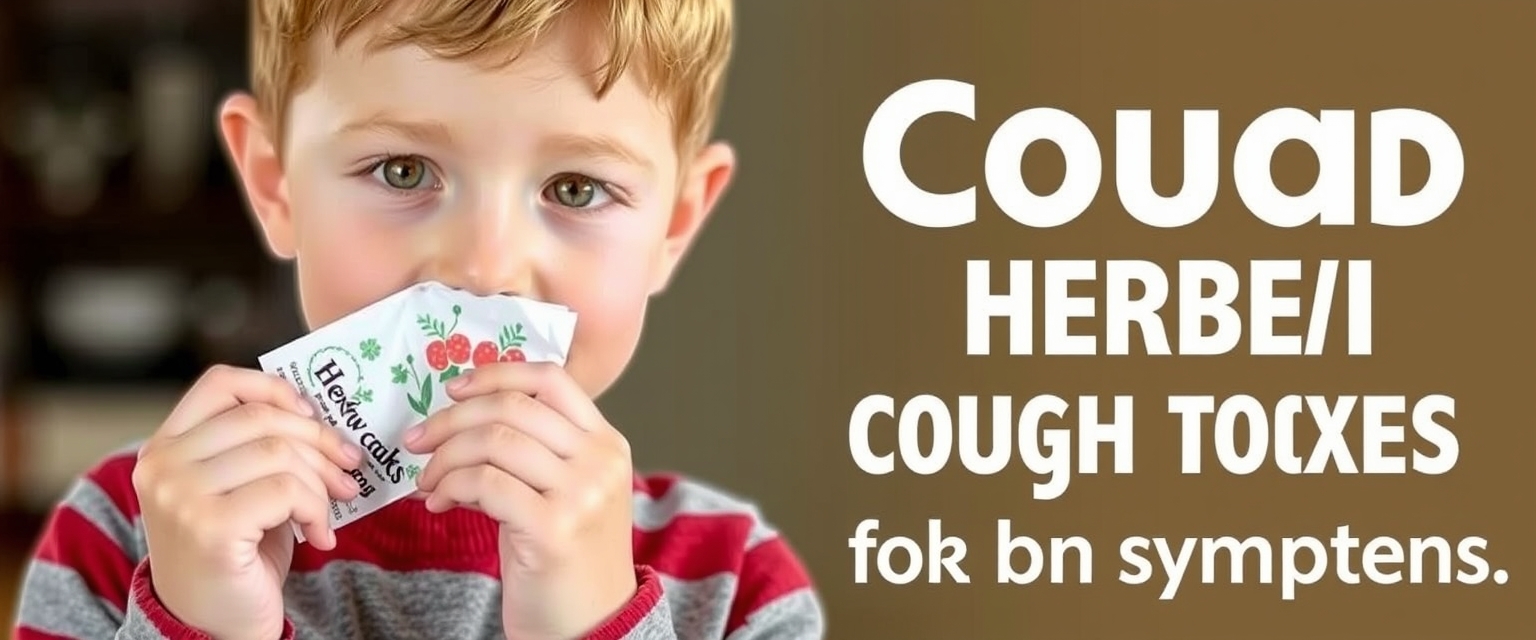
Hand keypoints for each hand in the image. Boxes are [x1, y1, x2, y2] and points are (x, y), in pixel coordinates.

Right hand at [133, 366, 363, 639]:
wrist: (213, 626)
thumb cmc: (236, 553)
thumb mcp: (239, 487)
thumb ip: (261, 446)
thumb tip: (323, 418)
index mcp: (165, 446)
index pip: (220, 383)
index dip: (275, 390)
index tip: (312, 416)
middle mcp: (162, 465)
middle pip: (262, 419)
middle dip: (320, 442)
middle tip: (349, 471)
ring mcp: (180, 495)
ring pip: (280, 454)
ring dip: (322, 484)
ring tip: (330, 512)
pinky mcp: (210, 526)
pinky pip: (288, 491)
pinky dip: (317, 511)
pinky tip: (319, 537)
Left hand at [403, 362, 636, 639]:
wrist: (591, 627)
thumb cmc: (568, 560)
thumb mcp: (567, 492)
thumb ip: (537, 450)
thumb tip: (466, 414)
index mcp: (606, 443)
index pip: (550, 379)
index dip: (495, 373)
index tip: (452, 389)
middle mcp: (600, 461)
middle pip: (512, 406)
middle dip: (451, 418)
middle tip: (417, 440)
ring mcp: (582, 494)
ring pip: (494, 442)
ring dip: (444, 458)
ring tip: (427, 482)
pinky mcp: (554, 528)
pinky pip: (484, 484)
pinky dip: (450, 487)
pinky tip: (439, 505)